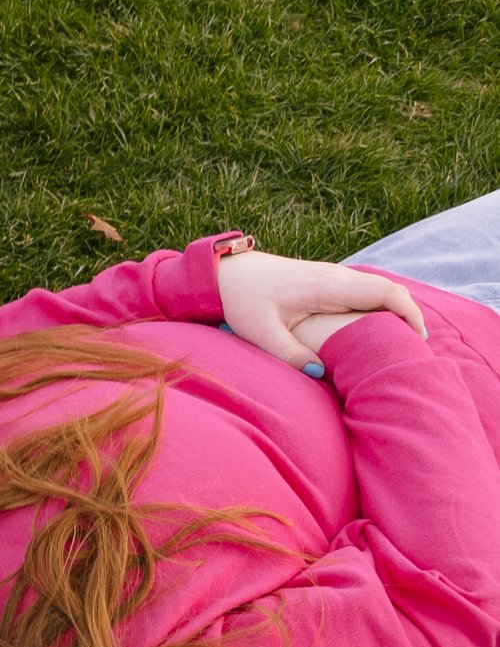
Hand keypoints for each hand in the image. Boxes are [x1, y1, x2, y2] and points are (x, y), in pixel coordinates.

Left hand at [215, 248, 425, 367]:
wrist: (227, 273)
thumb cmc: (242, 301)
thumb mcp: (261, 333)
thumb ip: (290, 355)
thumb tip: (322, 373)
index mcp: (327, 286)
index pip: (384, 293)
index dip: (409, 313)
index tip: (418, 338)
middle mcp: (335, 276)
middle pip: (389, 289)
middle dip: (409, 315)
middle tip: (415, 347)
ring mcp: (332, 276)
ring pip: (378, 288)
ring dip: (395, 310)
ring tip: (401, 342)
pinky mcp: (325, 281)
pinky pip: (363, 290)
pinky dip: (379, 306)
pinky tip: (376, 329)